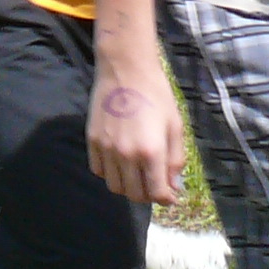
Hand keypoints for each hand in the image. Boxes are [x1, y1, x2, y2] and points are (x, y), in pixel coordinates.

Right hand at [89, 63, 185, 206]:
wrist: (126, 70)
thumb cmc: (156, 95)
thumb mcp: (175, 125)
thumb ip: (176, 159)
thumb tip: (174, 186)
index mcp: (151, 151)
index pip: (157, 192)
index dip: (167, 199)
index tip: (171, 196)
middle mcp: (126, 155)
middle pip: (135, 195)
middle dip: (148, 195)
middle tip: (155, 186)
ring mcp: (106, 149)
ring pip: (115, 187)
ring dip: (128, 187)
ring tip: (138, 176)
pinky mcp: (92, 141)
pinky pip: (99, 171)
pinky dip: (111, 174)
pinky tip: (121, 163)